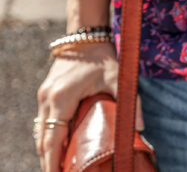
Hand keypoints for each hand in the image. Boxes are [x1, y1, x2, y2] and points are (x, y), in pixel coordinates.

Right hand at [34, 41, 144, 171]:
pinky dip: (48, 136)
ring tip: (59, 165)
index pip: (52, 140)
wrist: (85, 35)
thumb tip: (140, 127)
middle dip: (49, 161)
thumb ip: (129, 101)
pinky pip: (42, 121)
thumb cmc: (101, 56)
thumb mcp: (117, 76)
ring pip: (40, 132)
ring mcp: (44, 96)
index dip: (52, 162)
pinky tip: (57, 145)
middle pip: (43, 140)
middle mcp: (48, 99)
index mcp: (62, 98)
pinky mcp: (45, 93)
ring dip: (47, 150)